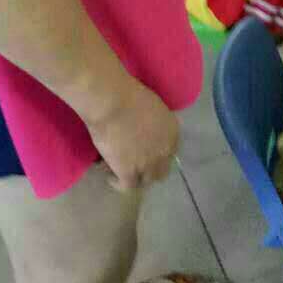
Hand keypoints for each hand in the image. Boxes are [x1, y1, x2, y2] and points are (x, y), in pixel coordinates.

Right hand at [82, 77, 179, 191]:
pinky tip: (109, 176)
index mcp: (173, 133)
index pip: (169, 153)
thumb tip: (145, 129)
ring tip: (119, 170)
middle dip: (149, 170)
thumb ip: (155, 123)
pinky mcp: (129, 172)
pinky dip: (118, 183)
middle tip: (133, 163)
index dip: (155, 154)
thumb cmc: (128, 95)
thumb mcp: (153, 108)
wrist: (113, 102)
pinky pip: (128, 186)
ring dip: (134, 177)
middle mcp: (165, 151)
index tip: (142, 151)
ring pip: (146, 181)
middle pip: (161, 171)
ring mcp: (148, 164)